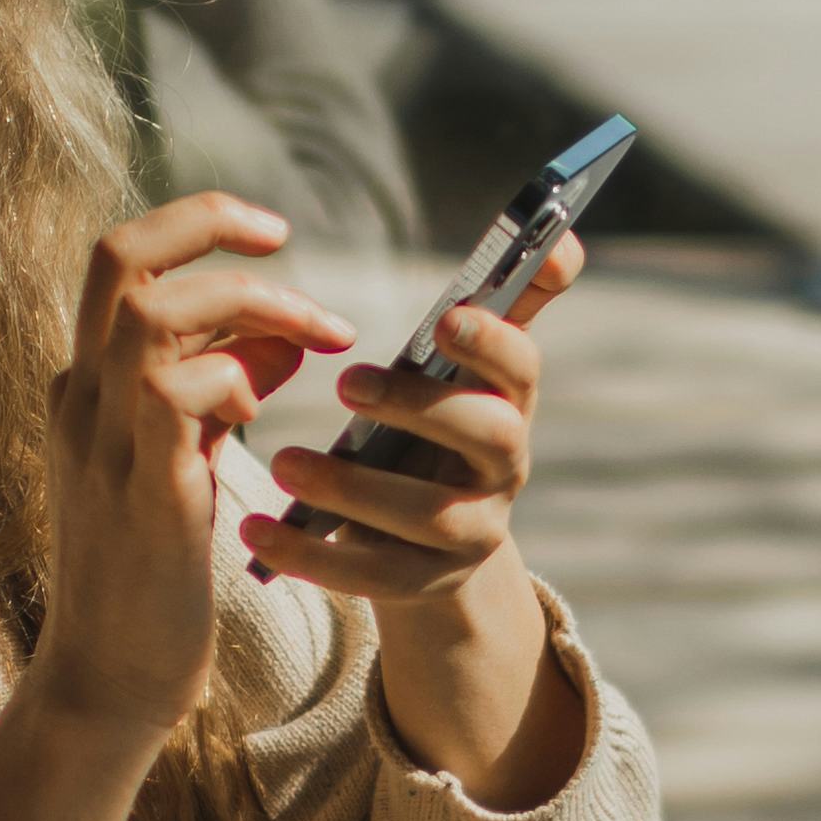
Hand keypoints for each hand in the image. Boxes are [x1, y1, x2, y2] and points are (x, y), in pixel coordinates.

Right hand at [27, 194, 354, 743]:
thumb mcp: (185, 460)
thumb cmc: (154, 572)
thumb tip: (283, 334)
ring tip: (313, 335)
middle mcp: (79, 398)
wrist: (110, 678)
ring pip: (150, 312)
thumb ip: (223, 390)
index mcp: (85, 384)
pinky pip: (175, 394)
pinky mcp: (140, 493)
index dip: (197, 228)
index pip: (122, 260)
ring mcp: (101, 443)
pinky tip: (261, 414)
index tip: (271, 239)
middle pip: (120, 254)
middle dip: (209, 222)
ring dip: (246, 303)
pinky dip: (233, 380)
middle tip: (286, 238)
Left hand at [263, 232, 585, 806]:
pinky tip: (256, 530)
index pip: (522, 370)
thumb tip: (564, 235)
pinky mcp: (423, 585)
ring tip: (284, 462)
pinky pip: (371, 577)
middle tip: (346, 383)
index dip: (492, 346)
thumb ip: (505, 304)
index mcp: (509, 402)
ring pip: (428, 516)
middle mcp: (505, 469)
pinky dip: (310, 555)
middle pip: (489, 438)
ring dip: (354, 488)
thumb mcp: (466, 374)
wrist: (432, 546)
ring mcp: (470, 533)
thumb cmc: (438, 428)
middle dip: (421, 408)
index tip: (446, 321)